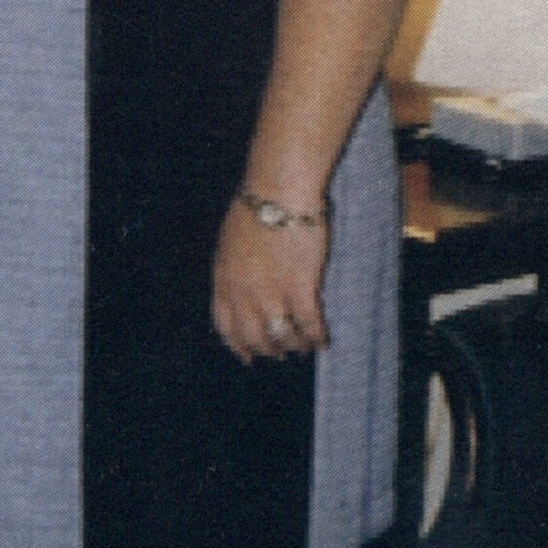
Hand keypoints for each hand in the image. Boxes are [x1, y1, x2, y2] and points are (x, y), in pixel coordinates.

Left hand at [210, 195, 329, 363]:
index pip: (226, 326)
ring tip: (304, 347)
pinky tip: (323, 340)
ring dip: (295, 346)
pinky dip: (317, 337)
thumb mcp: (230, 241)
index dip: (237, 345)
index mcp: (224, 280)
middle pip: (254, 337)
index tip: (246, 356)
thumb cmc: (256, 207)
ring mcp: (271, 294)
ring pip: (282, 337)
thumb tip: (241, 286)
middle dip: (269, 350)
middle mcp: (244, 294)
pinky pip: (309, 325)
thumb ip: (233, 269)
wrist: (278, 191)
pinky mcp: (300, 289)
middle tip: (281, 354)